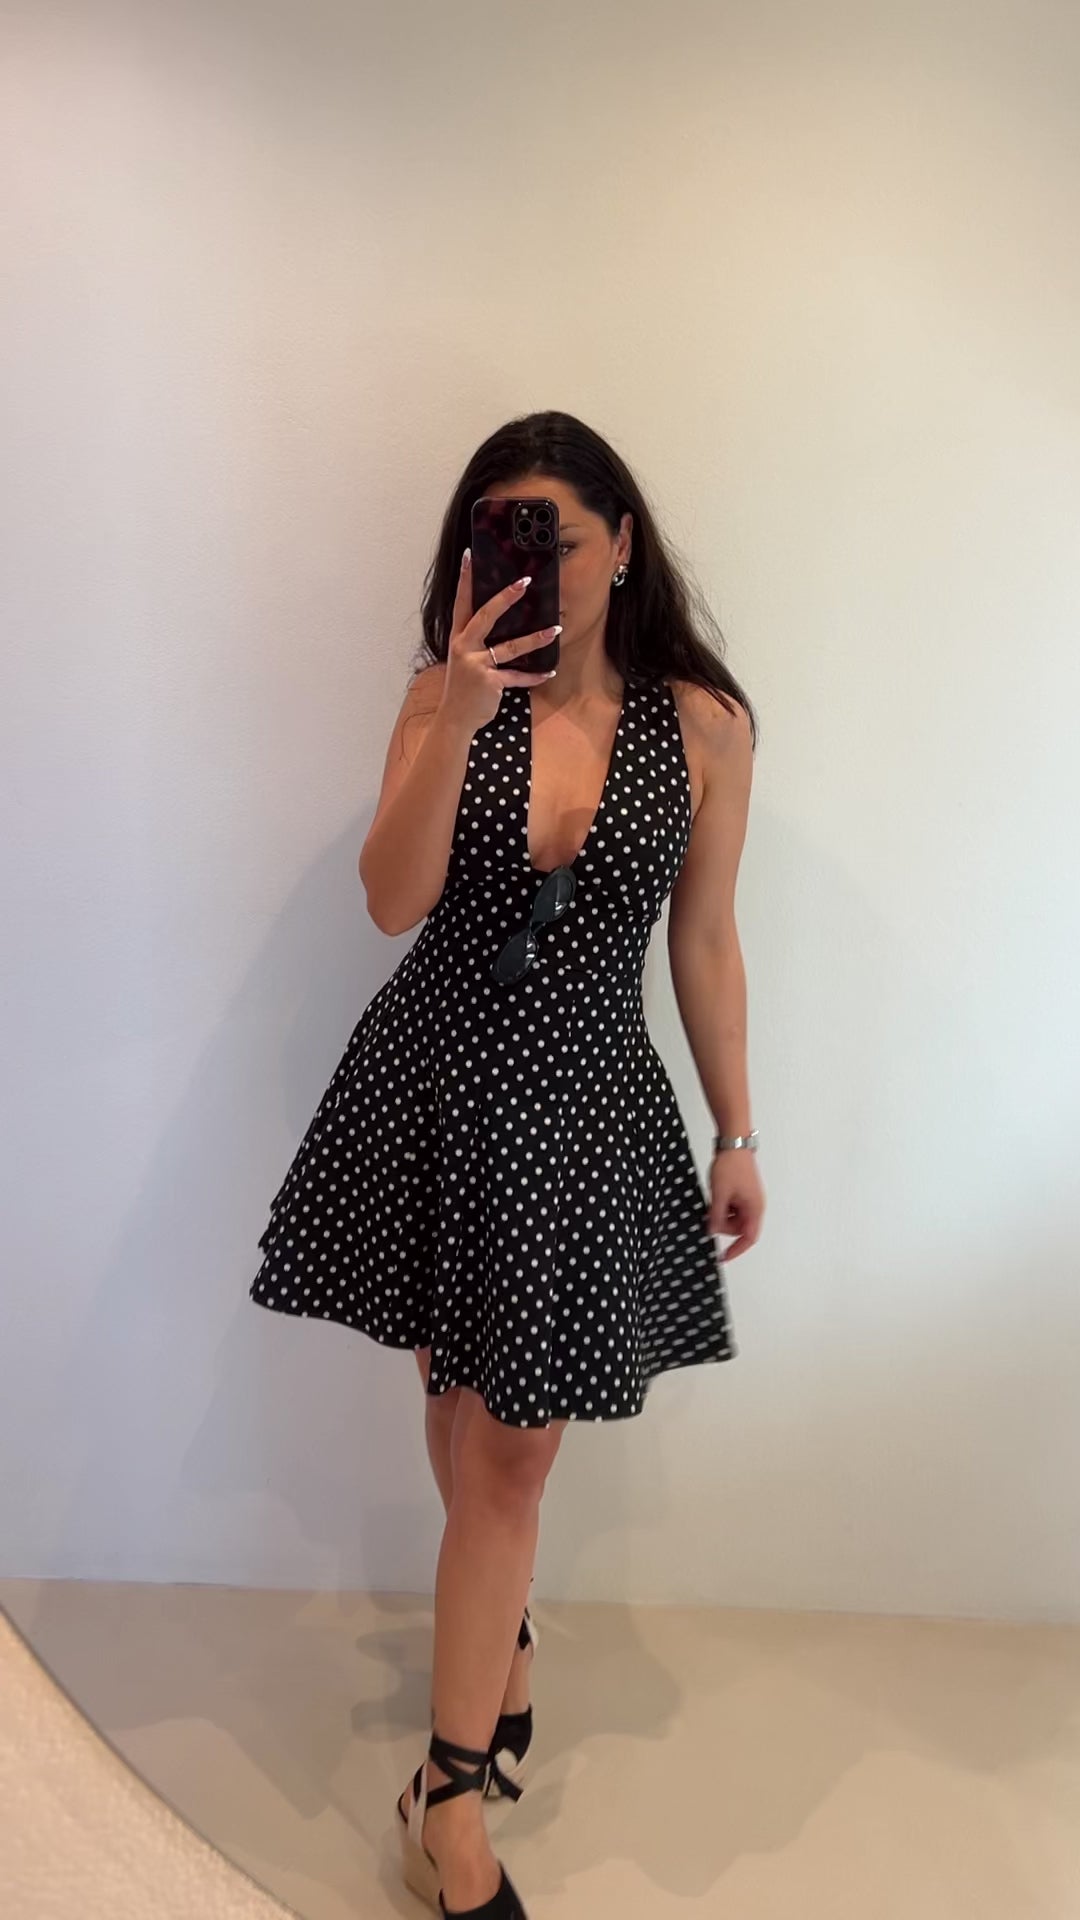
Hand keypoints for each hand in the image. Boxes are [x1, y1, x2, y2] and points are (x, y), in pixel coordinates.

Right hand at [440, 548, 559, 735]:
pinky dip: (533, 676)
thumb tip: (500, 623)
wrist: (455, 718)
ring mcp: (476, 665)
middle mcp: (464, 647)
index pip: (461, 603)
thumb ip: (476, 642)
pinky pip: (517, 676)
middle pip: (485, 616)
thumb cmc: (462, 688)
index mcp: (457, 638)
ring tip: (554, 630)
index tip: (470, 557)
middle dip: (505, 598)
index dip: (465, 580)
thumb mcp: (463, 660)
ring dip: (535, 639)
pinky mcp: (490, 682)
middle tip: (524, 582)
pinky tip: (548, 672)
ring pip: (510, 647)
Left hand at [707, 1150, 764, 1260]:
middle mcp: (754, 1205)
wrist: (733, 1142)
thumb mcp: (720, 1194)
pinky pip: (731, 1206)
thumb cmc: (732, 1166)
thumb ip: (717, 1216)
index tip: (723, 1257)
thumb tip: (712, 1232)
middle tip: (710, 1215)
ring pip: (733, 1217)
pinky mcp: (741, 1191)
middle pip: (739, 1228)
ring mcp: (748, 1198)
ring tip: (713, 1199)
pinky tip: (715, 1195)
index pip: (748, 1238)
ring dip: (721, 1214)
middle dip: (723, 1226)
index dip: (736, 1250)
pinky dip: (722, 1206)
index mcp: (754, 1209)